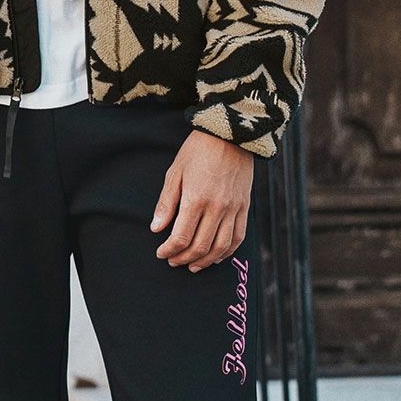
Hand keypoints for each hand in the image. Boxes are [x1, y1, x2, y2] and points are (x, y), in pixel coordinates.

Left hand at [150, 129, 253, 270]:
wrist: (230, 134)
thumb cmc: (198, 150)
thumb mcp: (175, 172)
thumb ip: (166, 203)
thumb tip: (156, 229)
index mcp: (196, 199)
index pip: (181, 238)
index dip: (169, 251)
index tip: (161, 253)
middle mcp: (217, 208)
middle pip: (200, 246)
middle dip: (184, 259)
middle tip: (173, 262)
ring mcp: (233, 208)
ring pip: (220, 247)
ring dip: (205, 261)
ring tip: (193, 266)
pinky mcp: (245, 207)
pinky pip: (238, 237)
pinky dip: (227, 252)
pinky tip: (216, 257)